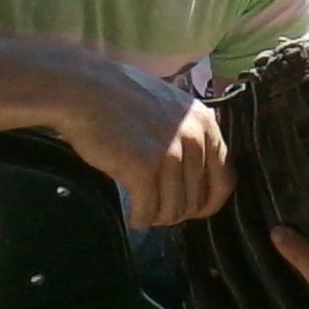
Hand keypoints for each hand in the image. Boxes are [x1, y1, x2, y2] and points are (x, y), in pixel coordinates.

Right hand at [54, 63, 233, 228]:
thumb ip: (187, 135)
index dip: (208, 202)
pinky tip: (132, 216)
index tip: (190, 210)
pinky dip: (140, 219)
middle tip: (157, 210)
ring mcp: (171, 153)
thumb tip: (194, 174)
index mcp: (205, 123)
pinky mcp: (145, 168)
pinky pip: (149, 210)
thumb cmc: (119, 98)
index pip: (225, 179)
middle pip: (197, 200)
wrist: (83, 90)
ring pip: (174, 209)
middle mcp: (194, 138)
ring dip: (157, 217)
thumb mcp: (169, 107)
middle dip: (177, 212)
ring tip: (143, 212)